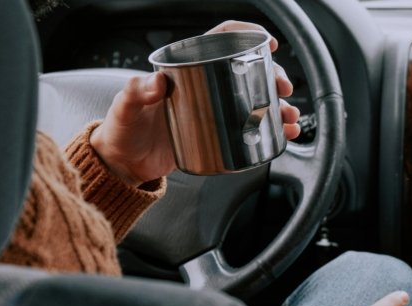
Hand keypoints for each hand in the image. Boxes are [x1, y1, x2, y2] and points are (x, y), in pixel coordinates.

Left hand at [91, 20, 300, 186]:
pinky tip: (284, 134)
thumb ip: (136, 92)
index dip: (247, 36)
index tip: (268, 43)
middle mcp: (203, 86)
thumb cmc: (122, 130)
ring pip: (255, 101)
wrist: (124, 163)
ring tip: (289, 116)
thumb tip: (156, 82)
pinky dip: (271, 130)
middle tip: (283, 90)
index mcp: (184, 69)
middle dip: (273, 77)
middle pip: (248, 71)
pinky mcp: (218, 133)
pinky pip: (251, 127)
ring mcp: (213, 110)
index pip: (221, 41)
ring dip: (279, 107)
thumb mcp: (126, 107)